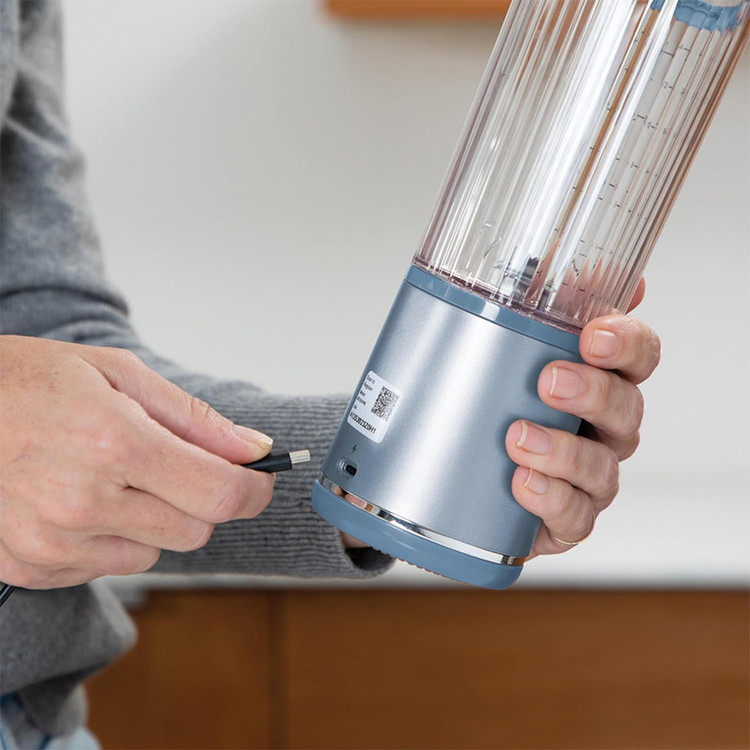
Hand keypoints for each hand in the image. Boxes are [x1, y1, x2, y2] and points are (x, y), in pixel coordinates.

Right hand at [0, 336, 274, 588]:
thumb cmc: (25, 380)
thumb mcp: (115, 372)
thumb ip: (192, 417)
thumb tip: (251, 447)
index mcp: (112, 441)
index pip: (218, 492)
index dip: (254, 490)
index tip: (260, 480)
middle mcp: (83, 501)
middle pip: (195, 529)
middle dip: (201, 499)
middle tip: (173, 463)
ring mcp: (53, 541)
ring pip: (156, 551)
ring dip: (155, 519)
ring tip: (114, 475)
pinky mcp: (31, 566)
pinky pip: (109, 565)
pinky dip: (113, 537)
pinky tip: (82, 498)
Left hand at [505, 281, 660, 557]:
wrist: (451, 475)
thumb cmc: (489, 405)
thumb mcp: (498, 346)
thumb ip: (533, 303)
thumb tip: (565, 258)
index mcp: (597, 379)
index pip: (637, 354)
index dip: (626, 342)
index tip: (593, 334)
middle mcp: (602, 427)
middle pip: (627, 407)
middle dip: (593, 391)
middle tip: (549, 380)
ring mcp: (587, 477)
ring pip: (603, 467)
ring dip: (564, 451)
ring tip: (518, 438)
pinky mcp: (565, 518)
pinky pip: (576, 517)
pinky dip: (552, 500)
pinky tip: (522, 484)